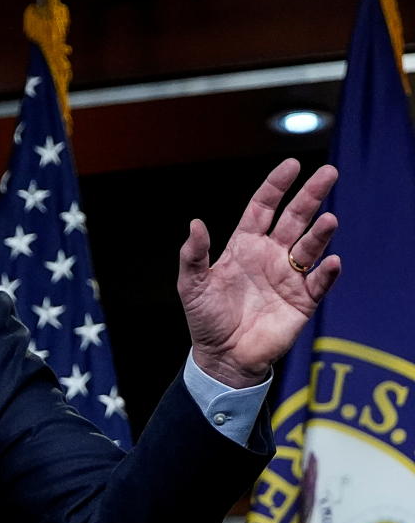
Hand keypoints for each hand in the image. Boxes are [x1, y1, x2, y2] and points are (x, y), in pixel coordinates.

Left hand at [177, 159, 340, 387]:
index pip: (263, 208)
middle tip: (328, 173)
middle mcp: (269, 255)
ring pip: (309, 247)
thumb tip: (195, 223)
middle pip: (294, 219)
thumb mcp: (191, 285)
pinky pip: (319, 283)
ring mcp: (288, 277)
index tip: (291, 166)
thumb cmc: (205, 319)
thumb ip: (194, 254)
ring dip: (320, 233)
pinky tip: (330, 261)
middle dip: (310, 196)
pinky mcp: (301, 302)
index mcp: (243, 246)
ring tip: (328, 220)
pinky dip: (326, 272)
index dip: (276, 187)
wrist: (221, 357)